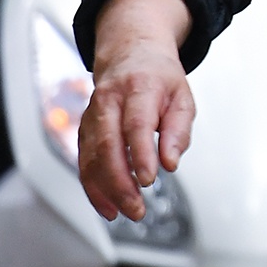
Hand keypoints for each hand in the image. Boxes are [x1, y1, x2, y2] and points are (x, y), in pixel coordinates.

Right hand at [78, 0, 194, 221]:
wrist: (131, 55)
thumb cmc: (160, 78)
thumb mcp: (182, 96)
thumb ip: (178, 130)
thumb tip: (170, 162)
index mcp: (139, 87)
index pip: (136, 124)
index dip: (140, 154)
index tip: (149, 179)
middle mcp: (109, 100)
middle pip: (108, 143)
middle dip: (120, 181)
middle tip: (137, 207)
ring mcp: (92, 115)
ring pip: (91, 156)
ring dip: (106, 189)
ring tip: (124, 211)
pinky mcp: (85, 130)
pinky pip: (84, 161)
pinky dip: (93, 187)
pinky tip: (107, 205)